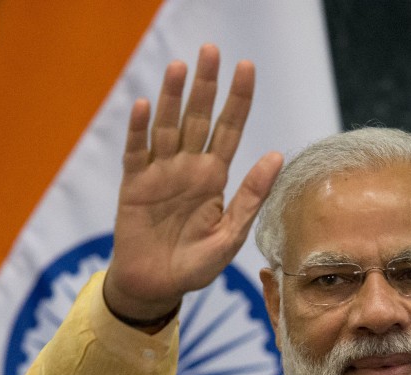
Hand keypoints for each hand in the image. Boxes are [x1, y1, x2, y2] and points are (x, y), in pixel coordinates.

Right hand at [104, 44, 283, 324]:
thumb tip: (277, 156)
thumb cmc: (195, 265)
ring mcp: (160, 173)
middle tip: (211, 51)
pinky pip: (137, 152)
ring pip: (168, 127)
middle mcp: (188, 168)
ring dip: (173, 97)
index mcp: (215, 178)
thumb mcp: (231, 236)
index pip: (230, 129)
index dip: (238, 99)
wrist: (156, 287)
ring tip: (180, 67)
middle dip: (205, 85)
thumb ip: (251, 197)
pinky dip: (140, 130)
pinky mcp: (134, 185)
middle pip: (199, 118)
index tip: (247, 67)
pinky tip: (145, 106)